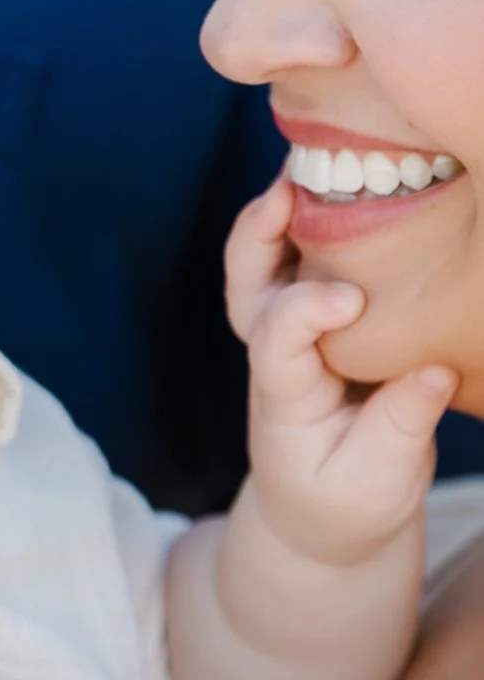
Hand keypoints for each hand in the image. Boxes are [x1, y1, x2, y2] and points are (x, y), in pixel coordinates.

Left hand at [226, 178, 457, 566]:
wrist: (322, 517)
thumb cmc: (347, 503)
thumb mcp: (376, 485)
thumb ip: (398, 430)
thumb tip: (433, 373)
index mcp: (285, 399)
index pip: (276, 342)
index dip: (304, 310)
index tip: (348, 299)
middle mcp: (277, 359)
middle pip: (246, 291)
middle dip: (257, 240)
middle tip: (288, 191)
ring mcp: (291, 337)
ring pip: (262, 268)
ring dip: (275, 215)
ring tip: (302, 162)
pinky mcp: (316, 323)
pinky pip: (301, 264)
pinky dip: (309, 221)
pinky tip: (340, 180)